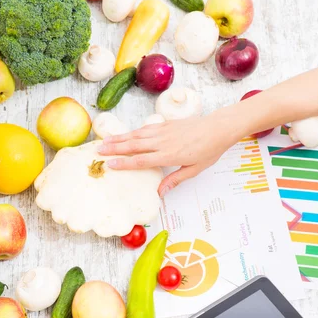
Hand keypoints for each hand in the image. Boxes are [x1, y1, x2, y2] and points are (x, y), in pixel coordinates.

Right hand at [98, 107, 240, 196]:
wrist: (218, 128)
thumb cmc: (209, 150)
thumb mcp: (194, 170)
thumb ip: (175, 179)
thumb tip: (160, 193)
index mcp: (169, 155)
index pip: (142, 160)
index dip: (125, 163)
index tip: (110, 164)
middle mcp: (163, 142)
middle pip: (134, 145)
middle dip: (115, 148)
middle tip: (98, 151)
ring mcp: (164, 131)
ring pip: (137, 135)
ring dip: (120, 138)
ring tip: (105, 141)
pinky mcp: (166, 124)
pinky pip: (146, 128)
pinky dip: (133, 131)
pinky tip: (124, 134)